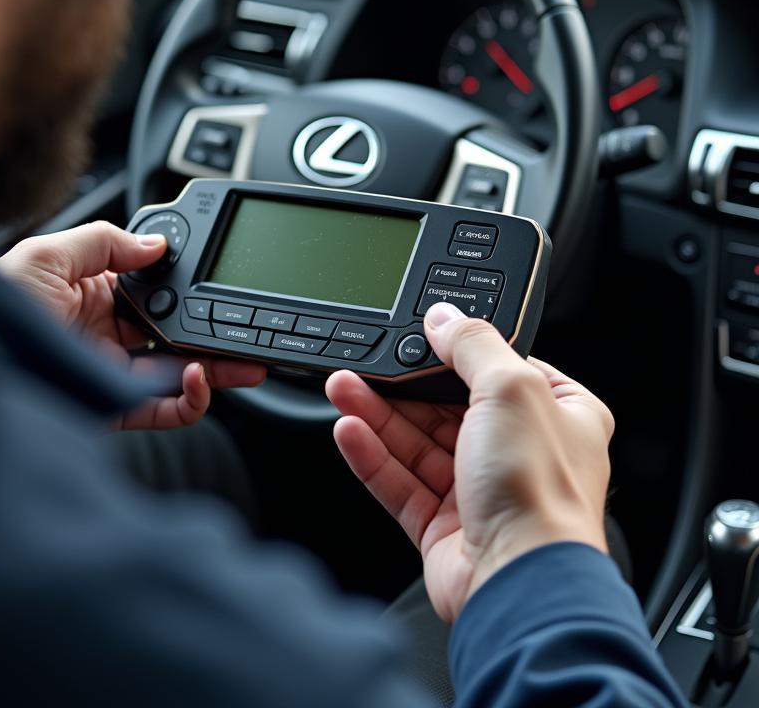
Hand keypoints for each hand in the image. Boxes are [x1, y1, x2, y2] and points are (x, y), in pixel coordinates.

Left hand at [0, 222, 265, 429]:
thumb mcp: (46, 253)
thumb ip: (105, 242)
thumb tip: (156, 244)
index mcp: (91, 291)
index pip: (153, 288)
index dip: (186, 284)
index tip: (216, 277)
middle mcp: (106, 332)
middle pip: (175, 331)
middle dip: (215, 330)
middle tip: (248, 328)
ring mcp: (113, 371)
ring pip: (180, 371)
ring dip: (218, 367)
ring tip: (246, 361)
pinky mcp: (114, 407)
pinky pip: (165, 409)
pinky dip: (192, 399)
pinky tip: (200, 376)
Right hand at [326, 302, 612, 622]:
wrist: (521, 582)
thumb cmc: (540, 493)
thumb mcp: (512, 388)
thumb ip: (473, 345)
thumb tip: (445, 318)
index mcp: (557, 415)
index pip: (498, 370)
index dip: (455, 353)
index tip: (417, 337)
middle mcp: (519, 452)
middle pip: (446, 406)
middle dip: (401, 386)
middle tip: (364, 365)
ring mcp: (479, 490)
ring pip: (417, 442)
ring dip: (377, 414)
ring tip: (342, 389)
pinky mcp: (444, 525)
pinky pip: (400, 481)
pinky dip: (372, 456)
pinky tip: (350, 431)